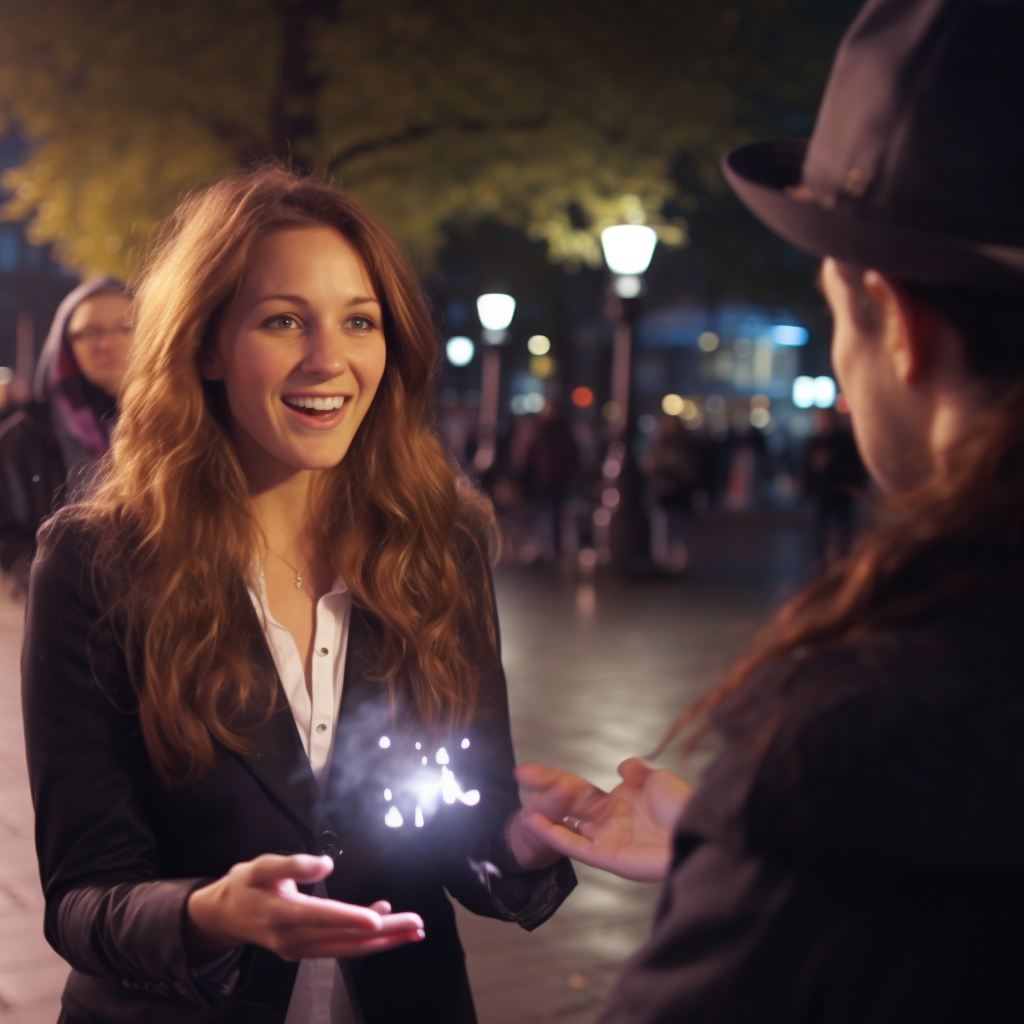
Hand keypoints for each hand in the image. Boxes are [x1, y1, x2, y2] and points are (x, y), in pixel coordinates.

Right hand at [185, 854, 424, 963]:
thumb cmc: (245, 885)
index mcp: (280, 914)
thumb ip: (293, 864)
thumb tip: (326, 864)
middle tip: (416, 924)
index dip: (349, 918)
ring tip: (413, 930)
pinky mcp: (304, 952)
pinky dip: (365, 940)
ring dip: (382, 941)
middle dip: (383, 932)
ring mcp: (299, 950)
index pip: (320, 917)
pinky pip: (339, 948)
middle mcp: (292, 939)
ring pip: (346, 949)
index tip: (376, 919)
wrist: (224, 916)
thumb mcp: (260, 866)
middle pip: (343, 938)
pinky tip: (385, 923)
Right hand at [515, 759, 691, 881]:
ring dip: (546, 819)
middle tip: (520, 777)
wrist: (696, 828)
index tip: (532, 770)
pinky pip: (575, 846)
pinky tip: (535, 822)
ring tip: (524, 807)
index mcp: (618, 803)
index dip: (556, 780)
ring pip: (568, 828)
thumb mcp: (656, 778)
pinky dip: (555, 835)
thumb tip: (622, 766)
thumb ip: (635, 772)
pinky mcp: (607, 858)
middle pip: (570, 808)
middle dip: (546, 795)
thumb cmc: (680, 806)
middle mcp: (608, 822)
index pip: (579, 791)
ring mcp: (606, 840)